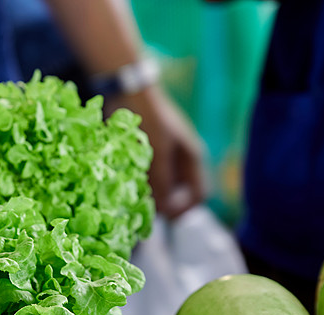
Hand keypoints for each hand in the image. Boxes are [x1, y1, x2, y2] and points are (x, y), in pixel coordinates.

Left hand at [110, 86, 206, 218]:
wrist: (129, 91)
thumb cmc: (148, 119)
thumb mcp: (157, 153)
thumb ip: (162, 182)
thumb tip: (165, 210)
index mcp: (192, 158)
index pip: (198, 195)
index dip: (183, 208)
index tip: (163, 214)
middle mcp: (182, 159)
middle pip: (180, 193)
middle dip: (165, 204)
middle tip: (144, 211)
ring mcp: (166, 156)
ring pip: (163, 187)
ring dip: (151, 195)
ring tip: (133, 198)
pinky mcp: (149, 154)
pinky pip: (149, 177)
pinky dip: (141, 184)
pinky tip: (126, 186)